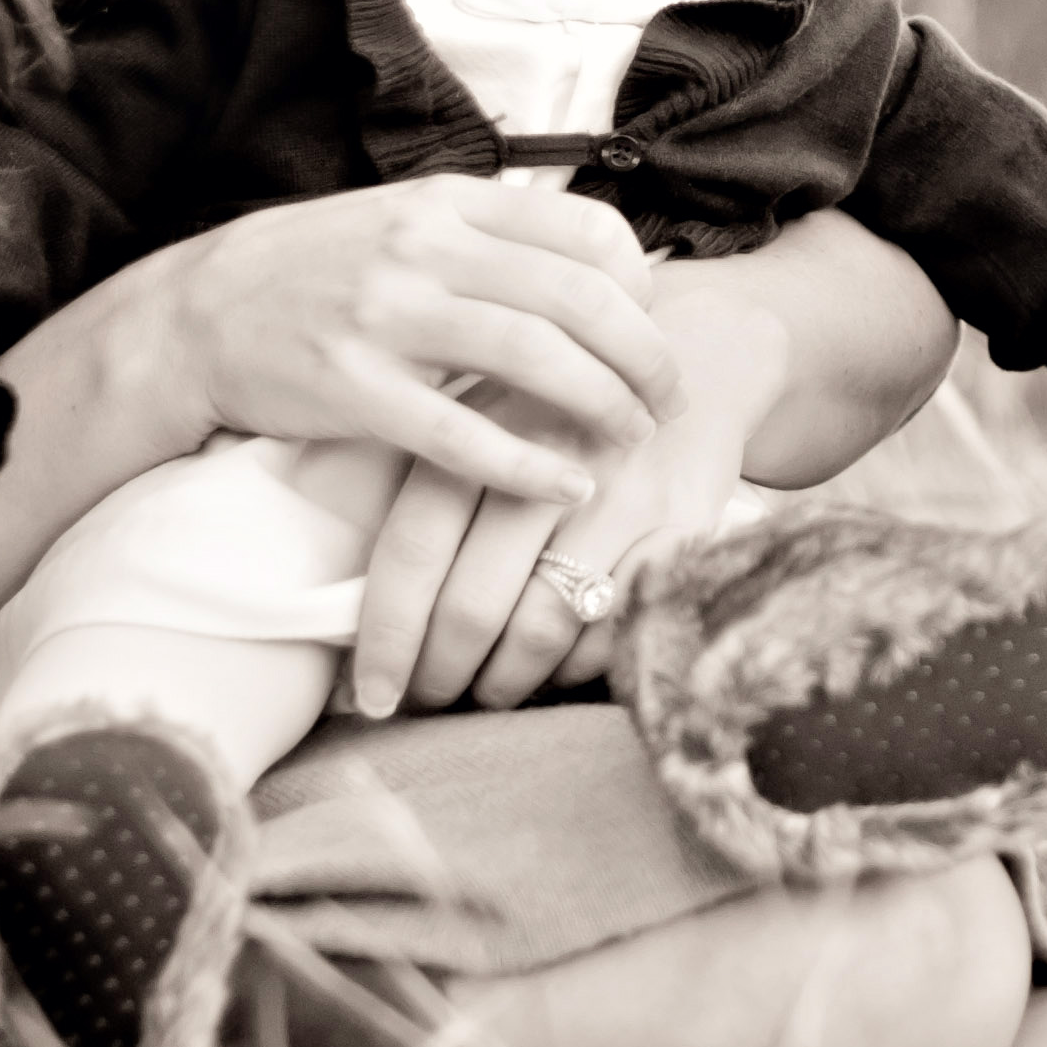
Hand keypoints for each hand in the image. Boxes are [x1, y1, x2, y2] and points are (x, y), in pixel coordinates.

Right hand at [132, 176, 677, 500]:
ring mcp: (387, 318)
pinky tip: (568, 485)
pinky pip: (462, 434)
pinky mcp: (354, 390)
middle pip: (578, 297)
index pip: (585, 230)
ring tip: (632, 437)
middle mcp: (425, 250)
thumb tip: (600, 264)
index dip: (640, 283)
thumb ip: (492, 236)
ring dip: (603, 404)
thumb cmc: (318, 271)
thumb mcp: (405, 222)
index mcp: (448, 203)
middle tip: (670, 397)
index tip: (652, 324)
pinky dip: (527, 464)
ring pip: (534, 357)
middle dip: (644, 354)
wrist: (193, 315)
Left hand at [347, 280, 787, 717]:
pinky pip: (612, 631)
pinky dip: (577, 666)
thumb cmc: (563, 406)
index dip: (386, 636)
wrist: (701, 347)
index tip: (370, 697)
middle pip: (473, 604)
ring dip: (505, 682)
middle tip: (430, 698)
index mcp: (482, 428)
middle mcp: (549, 460)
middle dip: (442, 674)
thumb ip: (424, 481)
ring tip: (490, 690)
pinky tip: (559, 663)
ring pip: (541, 630)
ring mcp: (620, 496)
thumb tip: (345, 590)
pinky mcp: (682, 527)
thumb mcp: (485, 410)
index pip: (413, 551)